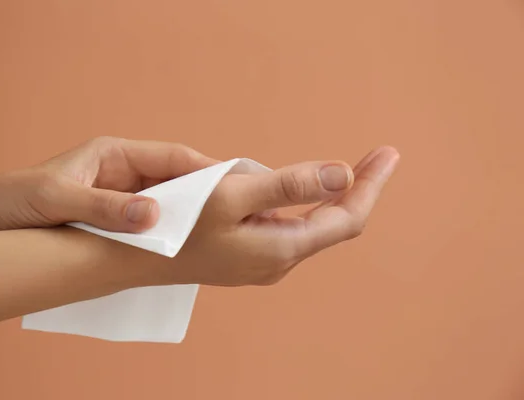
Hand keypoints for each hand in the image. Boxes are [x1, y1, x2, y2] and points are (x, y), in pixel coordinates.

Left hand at [0, 137, 218, 233]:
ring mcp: (123, 199)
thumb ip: (104, 207)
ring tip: (222, 234)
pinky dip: (170, 235)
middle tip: (240, 212)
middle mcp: (124, 174)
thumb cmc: (16, 200)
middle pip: (177, 180)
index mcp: (115, 154)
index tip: (235, 184)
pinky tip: (185, 250)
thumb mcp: (57, 198)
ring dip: (191, 218)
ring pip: (168, 205)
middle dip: (207, 195)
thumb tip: (154, 216)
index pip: (172, 157)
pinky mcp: (117, 222)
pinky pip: (153, 226)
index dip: (205, 170)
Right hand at [156, 146, 399, 286]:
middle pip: (334, 223)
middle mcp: (280, 259)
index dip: (371, 185)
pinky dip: (304, 204)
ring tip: (350, 168)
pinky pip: (288, 226)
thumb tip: (342, 175)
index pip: (347, 218)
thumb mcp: (233, 196)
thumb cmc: (180, 225)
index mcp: (283, 246)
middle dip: (359, 188)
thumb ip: (289, 186)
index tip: (388, 154)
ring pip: (311, 225)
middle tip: (379, 156)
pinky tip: (300, 189)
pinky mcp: (249, 254)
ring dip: (331, 196)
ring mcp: (264, 260)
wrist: (140, 258)